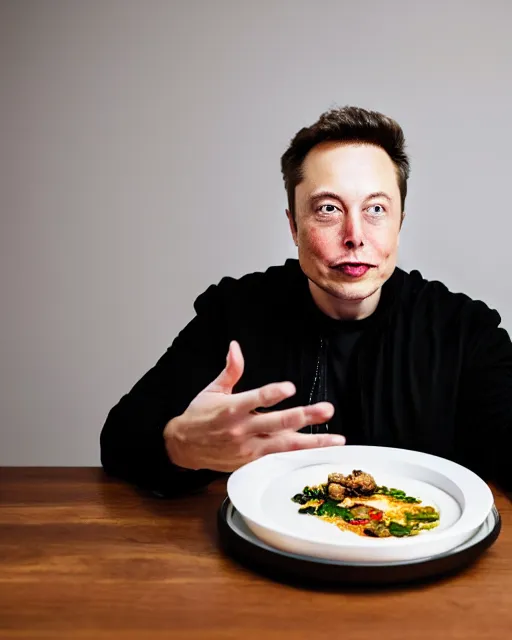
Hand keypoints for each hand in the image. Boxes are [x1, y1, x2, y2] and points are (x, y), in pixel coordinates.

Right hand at [163, 340, 343, 471]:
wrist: (183, 447)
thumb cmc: (199, 416)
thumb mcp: (212, 389)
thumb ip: (230, 369)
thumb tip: (235, 346)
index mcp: (232, 408)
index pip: (256, 398)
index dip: (273, 393)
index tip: (290, 387)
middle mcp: (242, 429)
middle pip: (278, 423)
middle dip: (304, 417)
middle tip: (326, 409)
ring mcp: (248, 449)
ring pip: (285, 445)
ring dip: (312, 442)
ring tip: (336, 439)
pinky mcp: (251, 462)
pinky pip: (279, 460)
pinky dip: (299, 457)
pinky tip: (319, 455)